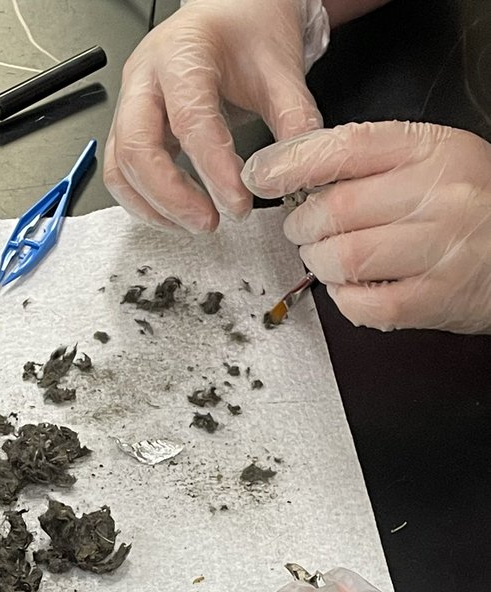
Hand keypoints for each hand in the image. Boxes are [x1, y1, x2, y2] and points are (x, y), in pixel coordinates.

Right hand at [103, 0, 326, 231]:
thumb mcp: (283, 70)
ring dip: (154, 205)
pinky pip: (120, 173)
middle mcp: (145, 76)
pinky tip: (176, 215)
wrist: (235, 13)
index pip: (189, 120)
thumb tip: (293, 173)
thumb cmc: (251, 31)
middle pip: (136, 147)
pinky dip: (143, 202)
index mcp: (183, 51)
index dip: (214, 170)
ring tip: (195, 223)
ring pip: (120, 166)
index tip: (239, 202)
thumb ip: (294, 120)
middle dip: (172, 196)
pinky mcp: (128, 126)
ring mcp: (131, 102)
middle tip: (210, 222)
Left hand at [242, 122, 490, 332]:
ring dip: (320, 262)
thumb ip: (372, 162)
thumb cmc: (473, 206)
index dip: (292, 163)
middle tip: (303, 229)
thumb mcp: (434, 162)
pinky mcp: (433, 299)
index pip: (346, 148)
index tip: (261, 175)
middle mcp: (439, 196)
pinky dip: (344, 298)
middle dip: (302, 224)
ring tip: (327, 258)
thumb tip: (293, 169)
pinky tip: (352, 287)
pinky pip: (362, 304)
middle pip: (335, 208)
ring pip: (342, 257)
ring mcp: (438, 249)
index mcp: (433, 151)